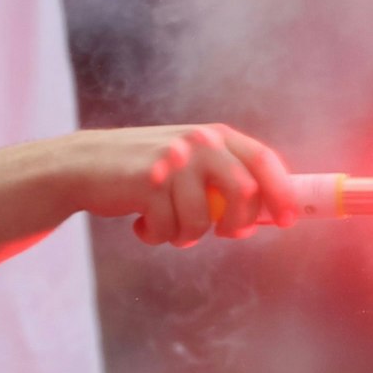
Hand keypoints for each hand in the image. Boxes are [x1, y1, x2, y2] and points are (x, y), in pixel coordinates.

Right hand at [45, 123, 294, 246]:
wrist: (83, 166)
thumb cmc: (143, 173)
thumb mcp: (187, 163)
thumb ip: (222, 179)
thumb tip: (266, 216)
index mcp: (214, 136)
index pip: (262, 161)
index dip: (281, 192)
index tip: (288, 220)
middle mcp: (198, 143)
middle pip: (242, 194)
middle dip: (236, 225)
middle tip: (221, 234)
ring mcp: (174, 161)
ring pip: (202, 221)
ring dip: (185, 235)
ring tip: (165, 226)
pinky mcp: (148, 183)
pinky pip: (169, 229)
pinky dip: (157, 236)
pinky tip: (141, 222)